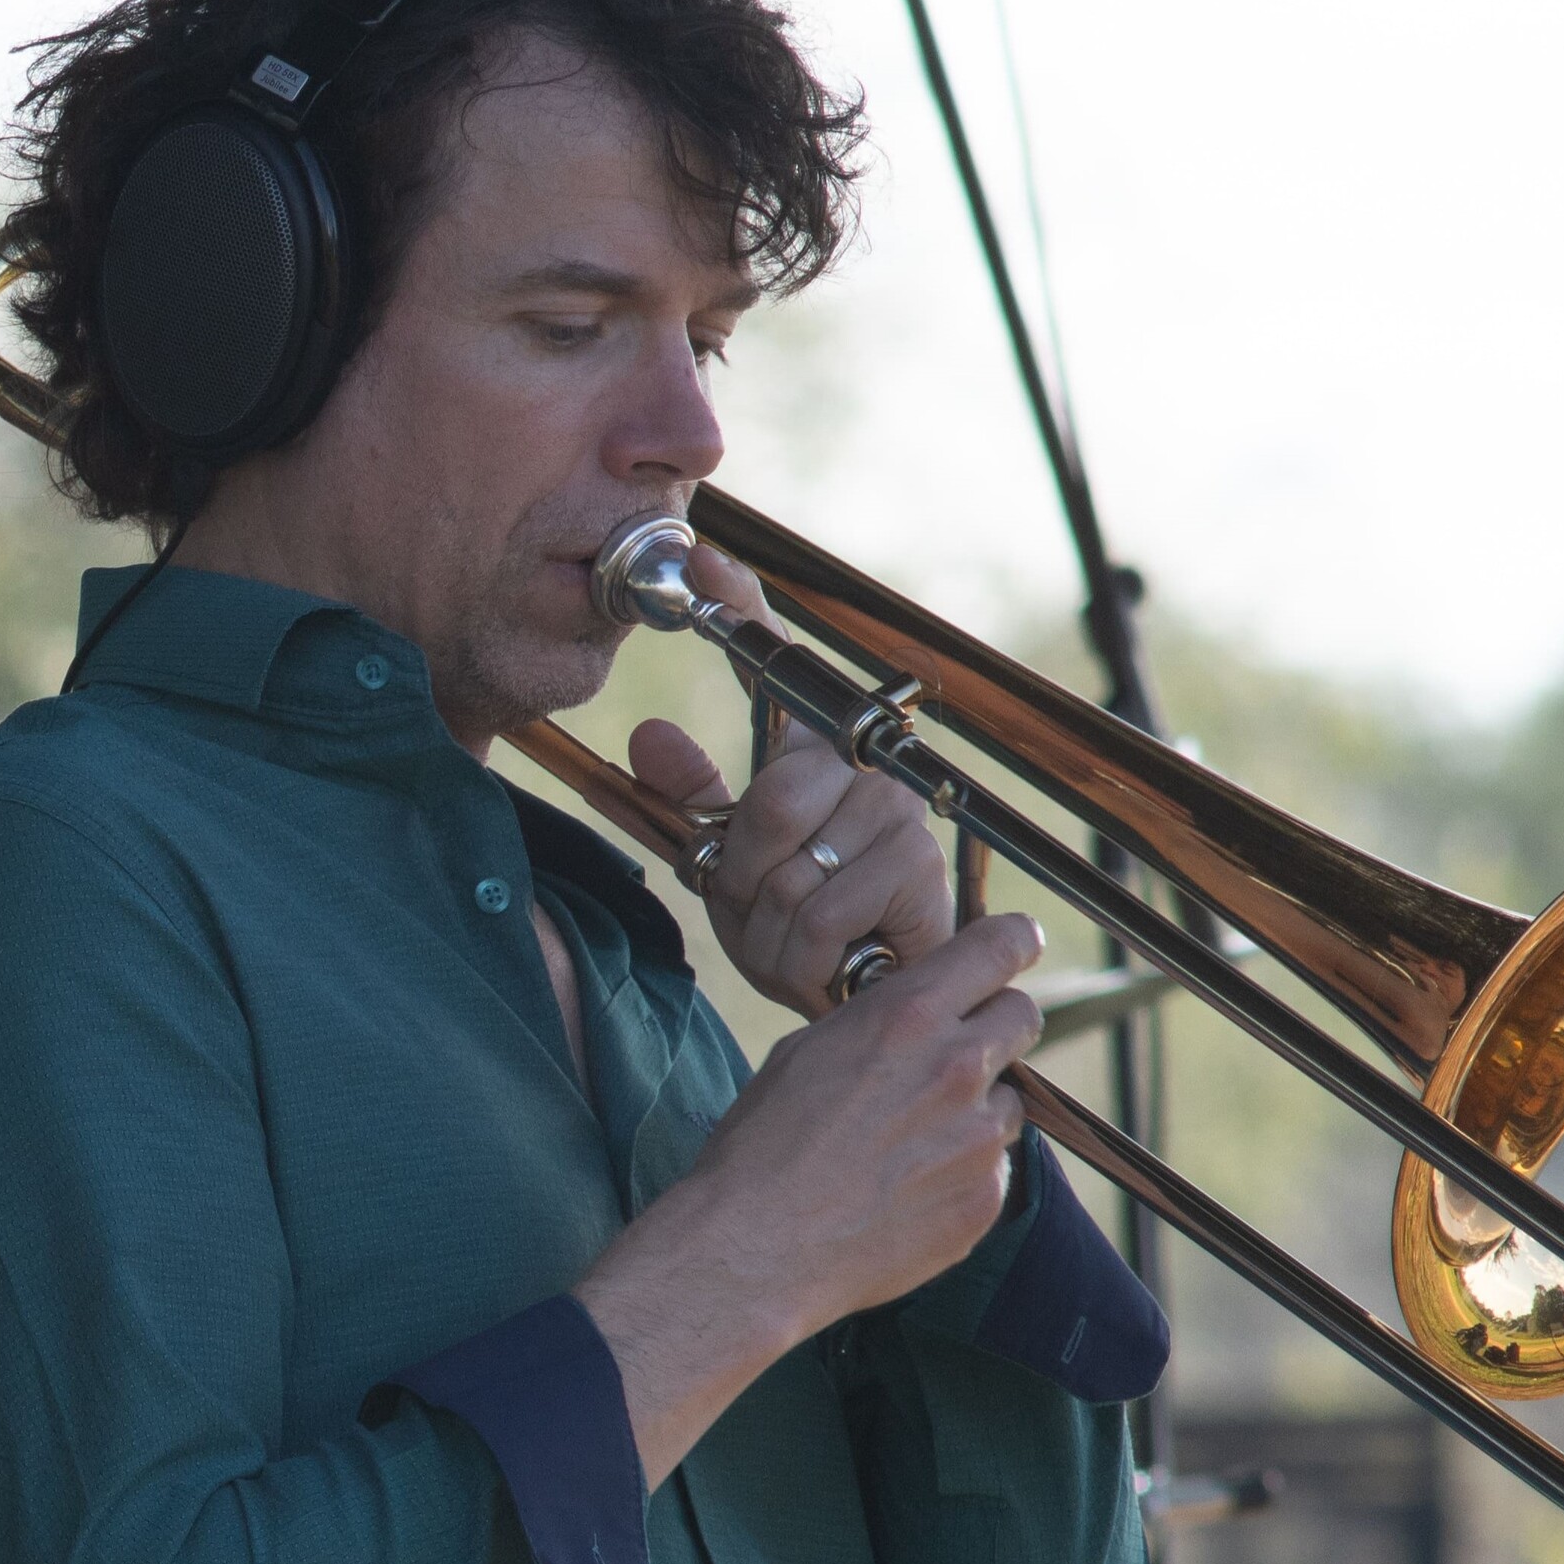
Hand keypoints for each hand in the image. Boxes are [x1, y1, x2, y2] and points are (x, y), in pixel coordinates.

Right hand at [573, 914, 1045, 1485]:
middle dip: (994, 1026)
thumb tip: (911, 1012)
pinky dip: (962, 1172)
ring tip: (912, 1140)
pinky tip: (906, 1190)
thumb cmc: (764, 1145)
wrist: (756, 1247)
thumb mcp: (808, 1051)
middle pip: (1023, 1016)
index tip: (1010, 950)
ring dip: (977, 1108)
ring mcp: (980, 1139)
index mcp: (909, 1016)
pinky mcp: (985, 1200)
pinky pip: (994, 1167)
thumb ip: (879, 1023)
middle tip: (955, 1052)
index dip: (1010, 944)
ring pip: (1010, 1100)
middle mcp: (958, 1068)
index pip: (1002, 946)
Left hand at [627, 545, 953, 1018]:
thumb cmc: (801, 928)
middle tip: (762, 911)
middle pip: (772, 799)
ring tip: (797, 942)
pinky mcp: (916, 865)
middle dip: (747, 875)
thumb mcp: (726, 866)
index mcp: (809, 756)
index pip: (776, 663)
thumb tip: (647, 734)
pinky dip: (803, 956)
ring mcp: (895, 812)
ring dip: (772, 927)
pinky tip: (831, 963)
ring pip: (792, 864)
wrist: (866, 1000)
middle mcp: (859, 769)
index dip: (740, 606)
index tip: (701, 563)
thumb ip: (693, 802)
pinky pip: (821, 912)